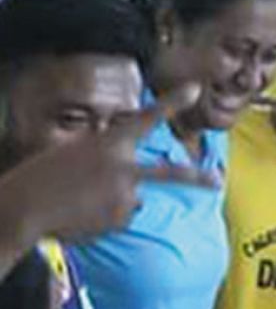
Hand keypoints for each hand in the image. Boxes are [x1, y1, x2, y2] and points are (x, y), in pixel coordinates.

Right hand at [0, 84, 209, 241]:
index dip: (173, 102)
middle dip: (198, 178)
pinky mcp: (120, 220)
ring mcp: (125, 196)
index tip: (196, 88)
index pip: (147, 118)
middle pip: (170, 174)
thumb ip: (110, 166)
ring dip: (114, 202)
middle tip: (219, 180)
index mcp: (110, 142)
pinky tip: (82, 216)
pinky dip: (105, 219)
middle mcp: (124, 168)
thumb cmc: (43, 177)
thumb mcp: (76, 155)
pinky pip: (120, 218)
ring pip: (132, 200)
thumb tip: (138, 196)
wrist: (23, 207)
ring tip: (81, 202)